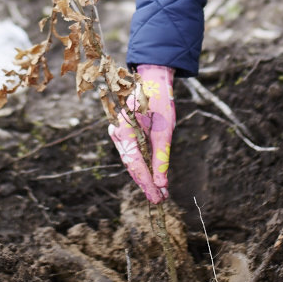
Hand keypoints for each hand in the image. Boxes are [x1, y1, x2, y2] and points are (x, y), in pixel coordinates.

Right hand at [108, 64, 174, 203]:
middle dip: (146, 184)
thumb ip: (161, 157)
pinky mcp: (125, 135)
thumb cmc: (158, 101)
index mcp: (125, 132)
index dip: (147, 183)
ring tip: (159, 193)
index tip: (158, 198)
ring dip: (145, 177)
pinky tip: (153, 178)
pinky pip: (133, 155)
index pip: (136, 165)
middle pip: (131, 166)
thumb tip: (162, 183)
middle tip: (159, 200)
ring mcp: (120, 135)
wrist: (151, 81)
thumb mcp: (164, 130)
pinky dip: (143, 166)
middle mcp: (118, 135)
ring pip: (131, 162)